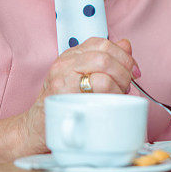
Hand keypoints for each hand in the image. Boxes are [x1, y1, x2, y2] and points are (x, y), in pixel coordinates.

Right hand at [18, 37, 139, 153]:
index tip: (134, 71)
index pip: (104, 43)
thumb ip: (106, 61)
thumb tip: (126, 46)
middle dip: (124, 71)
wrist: (36, 128)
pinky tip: (109, 103)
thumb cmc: (63, 105)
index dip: (124, 56)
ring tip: (118, 95)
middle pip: (106, 54)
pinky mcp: (64, 93)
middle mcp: (65, 62)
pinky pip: (98, 85)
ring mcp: (63, 76)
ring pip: (104, 65)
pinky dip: (112, 94)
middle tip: (127, 86)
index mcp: (72, 56)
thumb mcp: (84, 78)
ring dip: (119, 83)